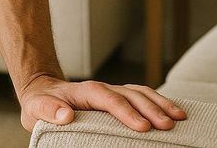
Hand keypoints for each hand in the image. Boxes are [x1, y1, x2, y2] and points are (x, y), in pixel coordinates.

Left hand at [18, 74, 187, 132]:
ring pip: (141, 94)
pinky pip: (142, 98)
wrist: (44, 92)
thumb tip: (66, 115)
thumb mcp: (37, 107)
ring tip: (179, 118)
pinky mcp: (119, 99)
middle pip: (130, 95)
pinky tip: (174, 113)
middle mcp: (103, 89)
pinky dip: (159, 103)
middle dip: (151, 109)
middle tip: (168, 126)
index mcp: (85, 91)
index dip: (126, 112)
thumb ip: (49, 110)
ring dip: (160, 104)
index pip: (109, 100)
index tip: (142, 127)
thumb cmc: (42, 104)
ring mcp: (113, 93)